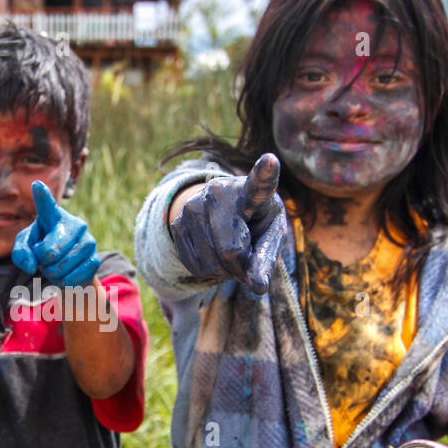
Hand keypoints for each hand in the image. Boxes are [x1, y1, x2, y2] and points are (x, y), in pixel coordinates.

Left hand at [11, 181, 98, 286]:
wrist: (67, 268)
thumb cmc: (41, 251)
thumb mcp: (25, 249)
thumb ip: (21, 253)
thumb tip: (32, 265)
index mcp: (53, 216)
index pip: (47, 205)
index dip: (42, 196)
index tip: (36, 185)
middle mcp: (75, 223)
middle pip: (49, 252)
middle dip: (42, 263)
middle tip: (46, 259)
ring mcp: (88, 241)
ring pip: (60, 267)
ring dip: (52, 273)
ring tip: (55, 266)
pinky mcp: (95, 259)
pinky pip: (73, 277)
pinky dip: (64, 281)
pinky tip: (66, 275)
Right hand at [169, 152, 286, 294]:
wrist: (222, 209)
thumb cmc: (256, 223)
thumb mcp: (270, 236)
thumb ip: (267, 260)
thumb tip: (258, 287)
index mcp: (250, 192)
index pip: (258, 186)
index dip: (264, 175)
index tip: (270, 160)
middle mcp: (218, 192)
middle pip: (229, 251)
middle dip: (240, 268)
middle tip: (246, 261)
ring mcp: (193, 206)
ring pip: (210, 263)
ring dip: (224, 272)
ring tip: (231, 255)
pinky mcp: (177, 222)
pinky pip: (194, 265)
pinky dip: (208, 271)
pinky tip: (215, 256)